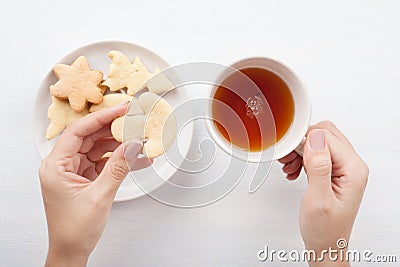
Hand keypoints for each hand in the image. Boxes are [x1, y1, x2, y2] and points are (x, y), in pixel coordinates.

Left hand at [39, 103, 152, 266]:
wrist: (71, 251)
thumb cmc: (73, 230)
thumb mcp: (99, 196)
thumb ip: (118, 168)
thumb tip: (132, 146)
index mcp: (55, 166)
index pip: (78, 131)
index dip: (101, 118)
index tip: (121, 110)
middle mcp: (63, 165)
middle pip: (90, 137)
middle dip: (114, 130)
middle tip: (135, 122)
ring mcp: (74, 170)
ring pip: (99, 148)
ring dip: (120, 145)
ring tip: (140, 141)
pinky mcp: (85, 177)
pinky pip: (104, 161)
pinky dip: (120, 159)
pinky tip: (137, 158)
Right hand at [279, 121, 367, 265]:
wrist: (326, 244)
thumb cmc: (324, 229)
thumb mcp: (318, 200)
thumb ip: (318, 168)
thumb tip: (314, 140)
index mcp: (353, 170)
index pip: (327, 137)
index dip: (304, 141)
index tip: (289, 153)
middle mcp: (351, 165)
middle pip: (324, 134)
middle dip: (301, 143)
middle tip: (288, 159)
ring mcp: (344, 167)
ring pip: (319, 141)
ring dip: (300, 151)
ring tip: (289, 167)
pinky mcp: (334, 170)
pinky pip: (317, 152)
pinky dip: (302, 158)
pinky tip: (295, 170)